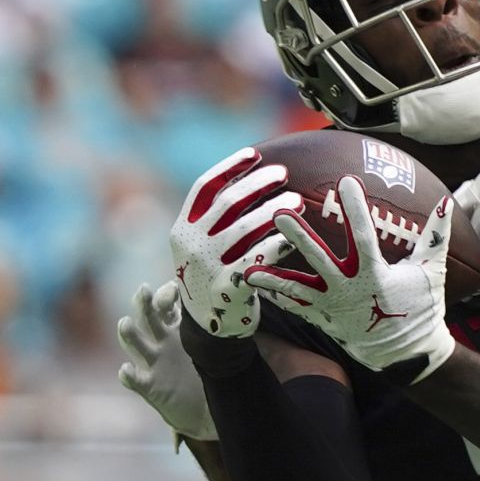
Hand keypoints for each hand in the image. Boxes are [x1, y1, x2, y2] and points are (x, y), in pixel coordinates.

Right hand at [117, 281, 215, 439]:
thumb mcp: (212, 346)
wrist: (203, 409)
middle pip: (147, 317)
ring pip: (136, 343)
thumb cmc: (207, 372)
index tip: (176, 289)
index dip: (167, 294)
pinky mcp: (149, 386)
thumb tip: (238, 307)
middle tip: (143, 289)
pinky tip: (127, 370)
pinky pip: (135, 379)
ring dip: (129, 334)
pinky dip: (129, 375)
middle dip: (144, 303)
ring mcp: (153, 362)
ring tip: (125, 323)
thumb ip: (217, 327)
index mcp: (177, 328)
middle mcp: (161, 341)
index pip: (165, 304)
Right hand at [170, 147, 302, 336]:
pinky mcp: (225, 286)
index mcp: (183, 228)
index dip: (230, 168)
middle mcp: (190, 244)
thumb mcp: (203, 245)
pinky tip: (294, 236)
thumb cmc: (216, 274)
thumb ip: (217, 218)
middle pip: (228, 202)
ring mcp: (206, 266)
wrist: (210, 327)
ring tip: (296, 202)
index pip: (205, 187)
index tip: (255, 154)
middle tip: (283, 173)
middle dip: (259, 184)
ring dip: (274, 211)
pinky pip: (256, 258)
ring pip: (245, 228)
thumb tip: (252, 176)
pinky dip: (277, 244)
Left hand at [248, 175, 455, 384]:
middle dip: (299, 237)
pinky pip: (296, 308)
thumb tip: (447, 203)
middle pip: (319, 260)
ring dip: (275, 274)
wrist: (407, 354)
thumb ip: (436, 236)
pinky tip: (254, 285)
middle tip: (279, 214)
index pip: (363, 236)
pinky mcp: (324, 320)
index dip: (355, 208)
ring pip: (299, 287)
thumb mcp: (431, 271)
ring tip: (250, 265)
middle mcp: (349, 289)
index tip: (346, 182)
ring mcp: (333, 306)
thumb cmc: (422, 308)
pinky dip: (276, 297)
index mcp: (375, 274)